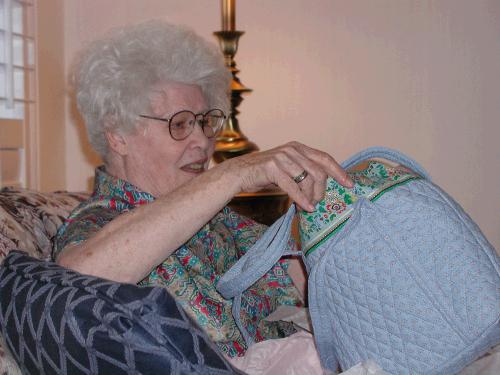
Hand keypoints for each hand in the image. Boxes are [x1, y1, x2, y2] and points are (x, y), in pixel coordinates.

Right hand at [226, 142, 352, 210]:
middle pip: (318, 172)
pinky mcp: (272, 168)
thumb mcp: (287, 168)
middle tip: (318, 203)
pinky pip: (293, 187)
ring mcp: (282, 157)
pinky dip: (302, 200)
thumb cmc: (264, 173)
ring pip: (307, 180)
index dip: (338, 171)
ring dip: (311, 197)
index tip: (349, 184)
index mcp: (298, 147)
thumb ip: (303, 171)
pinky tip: (306, 208)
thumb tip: (321, 186)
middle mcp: (292, 149)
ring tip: (308, 206)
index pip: (324, 158)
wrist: (239, 173)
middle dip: (321, 190)